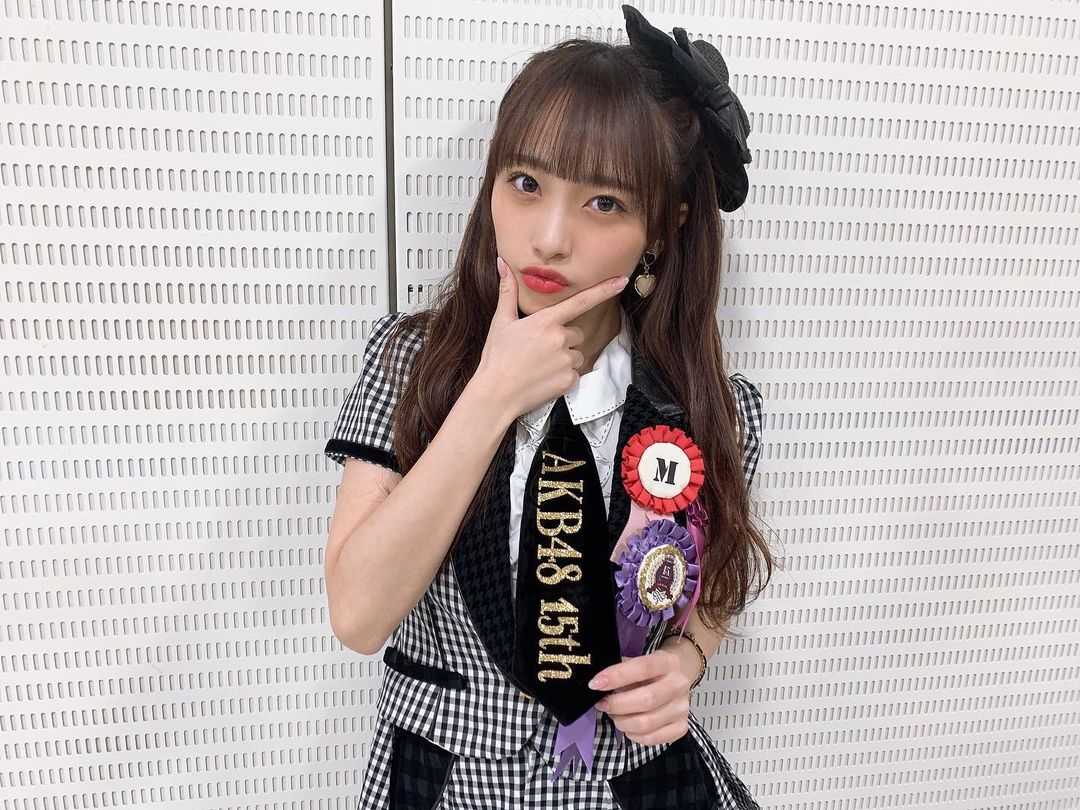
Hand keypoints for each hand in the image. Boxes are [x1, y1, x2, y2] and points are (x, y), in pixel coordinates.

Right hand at [475, 255, 628, 420]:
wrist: (495, 394)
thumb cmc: (496, 357)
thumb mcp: (500, 322)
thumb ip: (507, 292)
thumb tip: (501, 264)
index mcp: (546, 321)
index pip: (580, 301)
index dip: (603, 290)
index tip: (622, 280)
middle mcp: (560, 338)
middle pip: (577, 334)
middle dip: (564, 340)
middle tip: (540, 350)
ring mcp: (566, 360)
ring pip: (577, 355)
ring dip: (565, 359)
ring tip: (540, 366)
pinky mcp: (569, 380)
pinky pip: (575, 374)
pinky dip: (563, 377)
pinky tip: (544, 379)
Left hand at [588, 647, 692, 745]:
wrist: (681, 674)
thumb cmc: (651, 669)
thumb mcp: (638, 660)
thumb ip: (621, 670)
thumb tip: (597, 684)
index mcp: (668, 662)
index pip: (642, 668)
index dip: (617, 676)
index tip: (595, 684)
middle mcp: (679, 684)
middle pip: (646, 700)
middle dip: (617, 704)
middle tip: (602, 704)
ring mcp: (683, 708)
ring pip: (647, 723)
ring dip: (622, 722)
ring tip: (614, 715)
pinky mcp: (682, 727)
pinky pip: (651, 739)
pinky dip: (633, 735)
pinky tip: (628, 725)